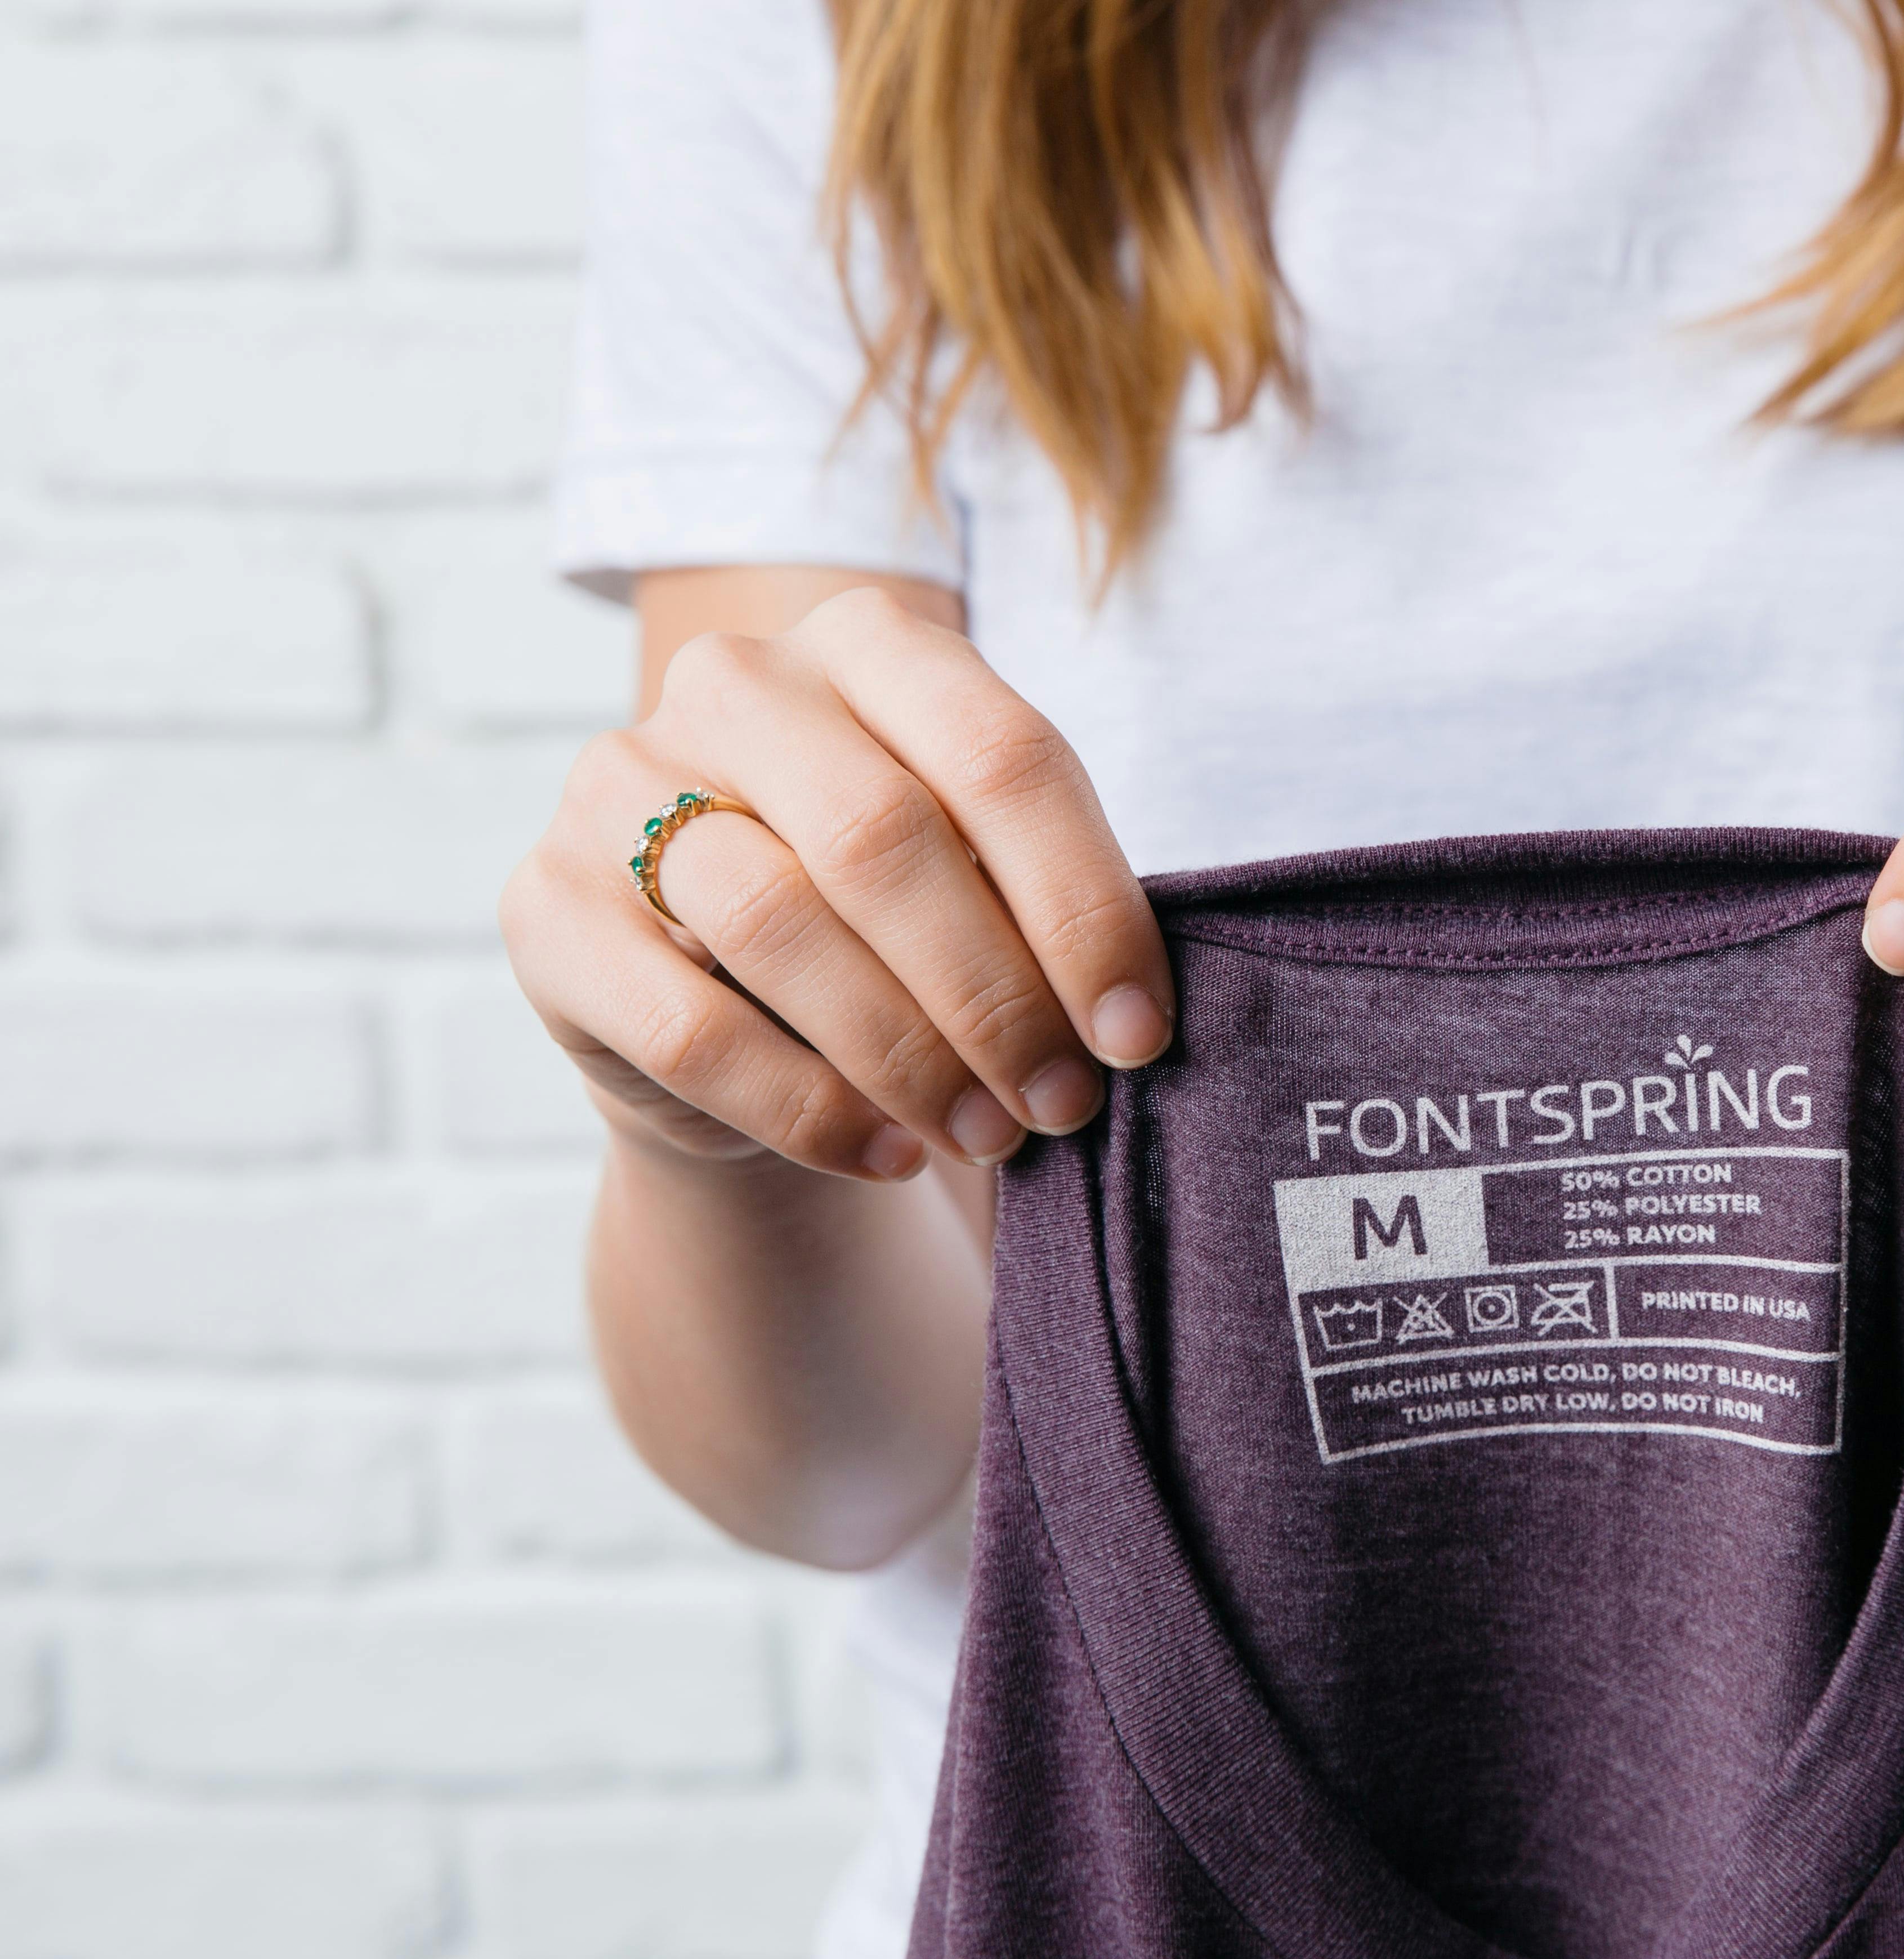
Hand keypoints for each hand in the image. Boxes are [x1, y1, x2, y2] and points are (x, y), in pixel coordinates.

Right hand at [501, 586, 1173, 1182]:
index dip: (1085, 908)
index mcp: (869, 643)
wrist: (730, 1010)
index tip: (1139, 1034)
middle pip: (886, 836)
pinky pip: (691, 1026)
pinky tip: (887, 1152)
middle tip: (1063, 1103)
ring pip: (781, 922)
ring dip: (907, 1053)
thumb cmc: (893, 927)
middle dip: (996, 993)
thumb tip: (1126, 1019)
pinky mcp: (547, 908)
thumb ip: (1034, 904)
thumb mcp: (977, 878)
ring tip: (988, 1135)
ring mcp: (620, 784)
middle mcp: (735, 682)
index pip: (1002, 757)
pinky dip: (808, 1106)